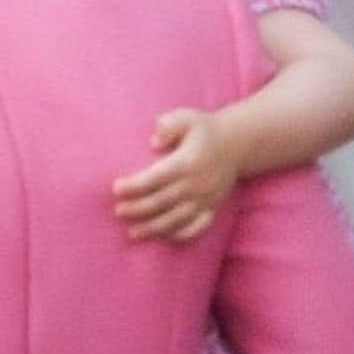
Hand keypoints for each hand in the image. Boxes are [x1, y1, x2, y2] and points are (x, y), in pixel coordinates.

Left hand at [112, 108, 241, 241]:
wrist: (237, 143)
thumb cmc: (203, 130)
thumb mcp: (187, 117)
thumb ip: (169, 124)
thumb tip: (154, 142)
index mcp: (188, 162)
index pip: (155, 177)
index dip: (134, 185)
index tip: (116, 188)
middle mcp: (197, 183)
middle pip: (162, 201)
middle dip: (138, 209)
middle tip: (118, 211)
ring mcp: (206, 199)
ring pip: (176, 219)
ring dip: (153, 229)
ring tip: (133, 232)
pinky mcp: (212, 208)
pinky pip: (196, 227)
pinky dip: (179, 235)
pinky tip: (162, 236)